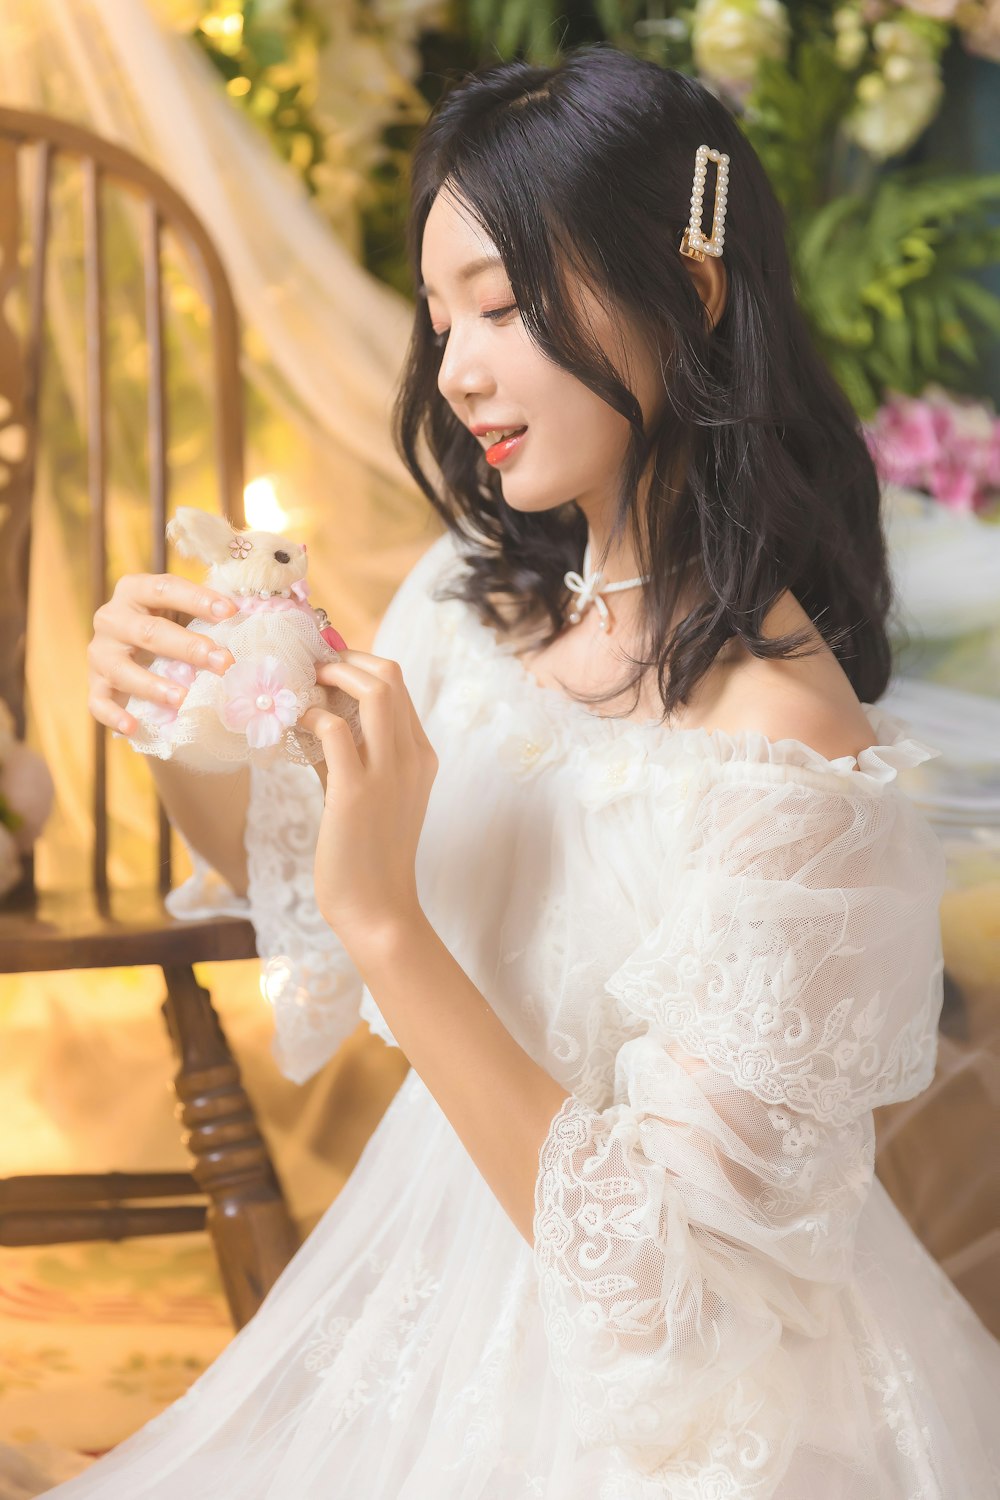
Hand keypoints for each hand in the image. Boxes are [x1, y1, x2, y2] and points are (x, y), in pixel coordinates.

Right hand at [87, 574, 238, 734]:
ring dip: (153, 685)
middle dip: (189, 648)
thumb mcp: (185, 613)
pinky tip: (134, 727)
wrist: (137, 655)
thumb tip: (257, 613)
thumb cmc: (172, 628)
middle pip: (149, 631)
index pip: (164, 588)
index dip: (197, 599)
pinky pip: (98, 703)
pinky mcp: (95, 685)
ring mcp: (100, 653)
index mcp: (134, 590)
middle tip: (223, 663)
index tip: (231, 612)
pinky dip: (115, 715)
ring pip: (123, 669)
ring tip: (184, 698)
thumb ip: (209, 612)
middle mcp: (111, 618)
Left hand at [298, 651, 437, 950]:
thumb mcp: (367, 794)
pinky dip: (310, 715)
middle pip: (389, 674)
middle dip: (343, 659)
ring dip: (331, 675)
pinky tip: (292, 725)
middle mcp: (413, 757)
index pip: (396, 684)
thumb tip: (313, 718)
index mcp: (421, 755)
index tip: (320, 665)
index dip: (356, 664)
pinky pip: (336, 730)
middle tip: (305, 665)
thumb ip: (349, 756)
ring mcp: (389, 772)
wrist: (378, 910)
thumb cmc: (367, 856)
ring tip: (299, 683)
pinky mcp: (357, 792)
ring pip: (373, 689)